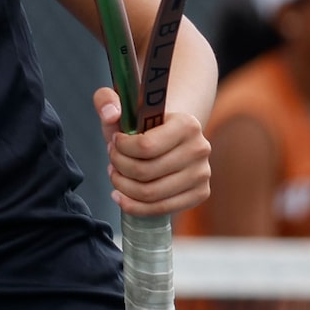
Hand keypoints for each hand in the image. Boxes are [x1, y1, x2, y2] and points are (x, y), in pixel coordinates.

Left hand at [96, 87, 210, 216]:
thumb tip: (110, 115)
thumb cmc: (143, 124)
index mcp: (187, 124)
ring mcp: (202, 174)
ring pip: (149, 193)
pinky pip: (160, 209)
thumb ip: (107, 99)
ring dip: (122, 186)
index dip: (120, 148)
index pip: (145, 146)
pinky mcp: (199, 194)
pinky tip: (120, 194)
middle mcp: (199, 149)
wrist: (169, 138)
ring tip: (116, 173)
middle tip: (112, 159)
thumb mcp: (122, 106)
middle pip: (144, 172)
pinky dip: (133, 205)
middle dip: (118, 166)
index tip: (114, 141)